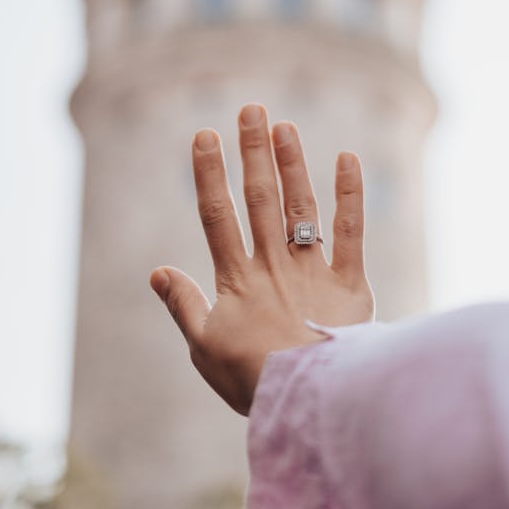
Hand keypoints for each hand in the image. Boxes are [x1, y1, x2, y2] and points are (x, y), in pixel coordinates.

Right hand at [150, 103, 374, 414]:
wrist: (308, 399)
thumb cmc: (251, 378)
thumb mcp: (204, 347)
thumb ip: (183, 305)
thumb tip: (157, 270)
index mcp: (236, 280)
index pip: (217, 216)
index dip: (209, 174)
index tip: (204, 135)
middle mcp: (273, 265)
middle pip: (260, 199)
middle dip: (253, 152)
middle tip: (252, 109)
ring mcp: (312, 271)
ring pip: (300, 207)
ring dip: (292, 164)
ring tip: (285, 126)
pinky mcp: (350, 284)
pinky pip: (351, 233)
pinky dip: (350, 195)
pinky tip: (348, 158)